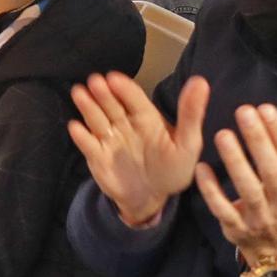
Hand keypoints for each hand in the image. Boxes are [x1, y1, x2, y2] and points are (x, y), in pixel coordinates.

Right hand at [67, 73, 209, 228]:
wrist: (151, 199)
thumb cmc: (172, 169)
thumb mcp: (188, 144)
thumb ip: (191, 114)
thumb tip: (201, 81)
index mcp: (146, 117)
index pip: (133, 98)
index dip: (124, 88)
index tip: (114, 78)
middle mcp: (124, 124)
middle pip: (112, 105)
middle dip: (103, 93)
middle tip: (95, 81)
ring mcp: (109, 139)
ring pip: (97, 119)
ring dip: (88, 107)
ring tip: (79, 93)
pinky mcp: (98, 157)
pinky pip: (88, 145)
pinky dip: (82, 136)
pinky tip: (76, 127)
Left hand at [193, 102, 276, 263]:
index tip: (266, 108)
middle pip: (273, 172)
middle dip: (259, 141)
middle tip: (244, 111)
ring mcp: (260, 218)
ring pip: (249, 190)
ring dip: (235, 162)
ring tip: (223, 134)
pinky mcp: (237, 229)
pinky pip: (223, 210)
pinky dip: (212, 190)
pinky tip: (202, 168)